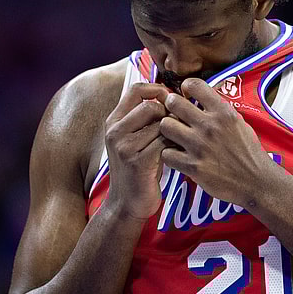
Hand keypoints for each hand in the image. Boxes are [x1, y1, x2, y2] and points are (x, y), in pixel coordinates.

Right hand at [104, 82, 171, 219]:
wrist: (127, 203)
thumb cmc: (137, 169)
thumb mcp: (133, 140)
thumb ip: (144, 119)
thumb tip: (170, 95)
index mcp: (114, 122)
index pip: (136, 89)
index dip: (157, 89)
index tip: (171, 99)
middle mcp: (115, 132)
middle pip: (151, 106)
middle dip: (170, 114)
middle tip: (178, 127)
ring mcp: (125, 147)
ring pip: (161, 124)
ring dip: (175, 131)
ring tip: (179, 141)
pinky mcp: (138, 162)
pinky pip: (164, 142)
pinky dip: (175, 146)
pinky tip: (177, 153)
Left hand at [159, 78, 275, 204]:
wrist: (256, 181)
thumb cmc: (249, 153)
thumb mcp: (239, 123)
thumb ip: (220, 109)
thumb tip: (203, 97)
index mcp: (223, 112)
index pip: (194, 84)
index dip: (185, 87)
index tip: (185, 95)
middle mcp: (210, 126)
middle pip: (173, 103)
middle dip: (170, 107)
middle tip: (173, 115)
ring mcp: (200, 146)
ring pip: (165, 126)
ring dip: (167, 130)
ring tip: (174, 136)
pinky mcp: (193, 166)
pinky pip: (166, 153)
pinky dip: (169, 155)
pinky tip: (177, 156)